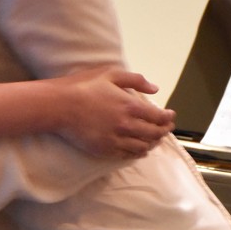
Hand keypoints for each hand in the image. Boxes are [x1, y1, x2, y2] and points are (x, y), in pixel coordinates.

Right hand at [57, 66, 174, 157]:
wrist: (60, 106)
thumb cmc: (84, 86)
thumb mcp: (111, 74)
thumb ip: (136, 80)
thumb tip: (154, 88)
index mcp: (130, 106)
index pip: (158, 117)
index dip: (168, 118)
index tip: (171, 116)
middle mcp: (127, 125)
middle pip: (154, 134)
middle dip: (164, 131)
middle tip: (166, 128)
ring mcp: (116, 140)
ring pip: (143, 147)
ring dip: (153, 143)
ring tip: (155, 139)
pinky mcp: (105, 149)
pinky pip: (128, 155)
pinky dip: (138, 153)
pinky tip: (141, 150)